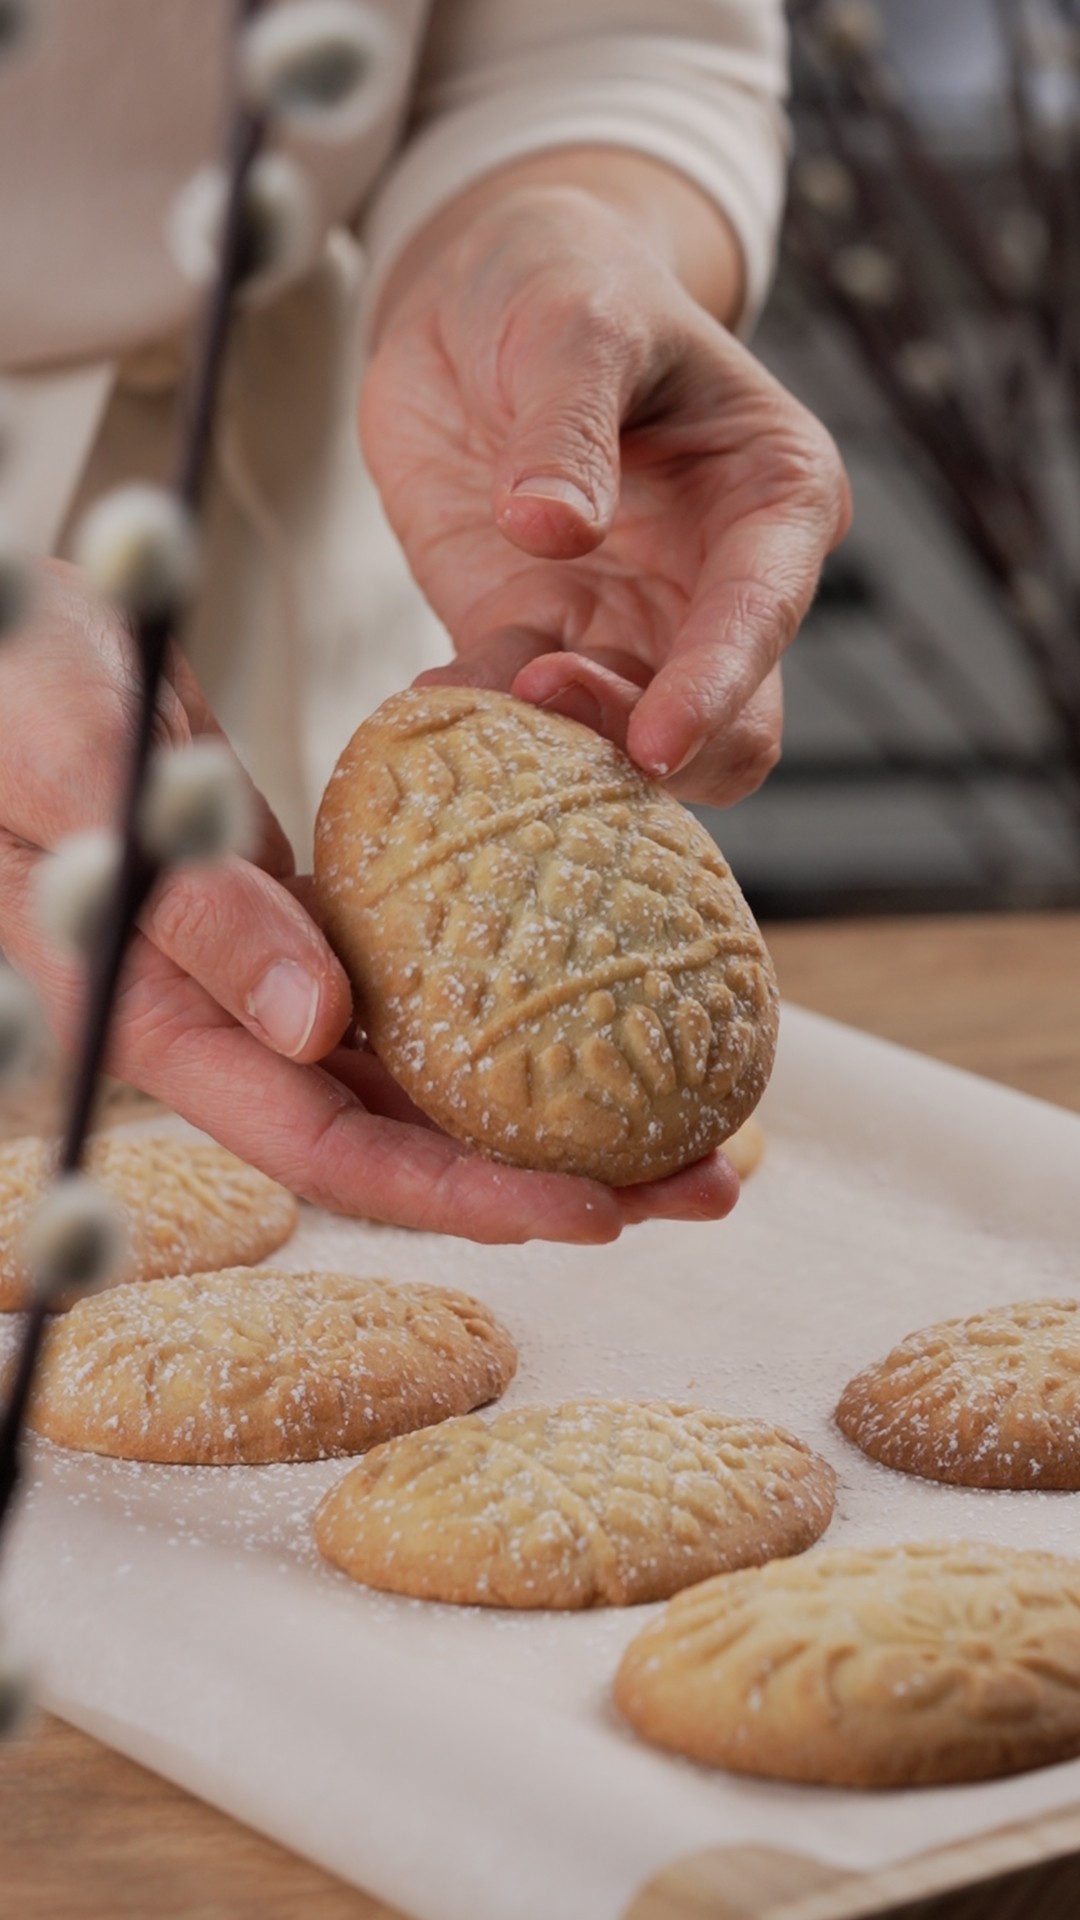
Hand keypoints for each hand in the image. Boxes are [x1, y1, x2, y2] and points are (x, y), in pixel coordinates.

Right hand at [0, 566, 737, 1240]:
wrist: (15, 647)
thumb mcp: (87, 781)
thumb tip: (318, 1027)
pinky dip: (514, 997)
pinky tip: (607, 992)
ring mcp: (273, 976)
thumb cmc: (20, 695)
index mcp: (167, 1025)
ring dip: (560, 1098)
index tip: (597, 1213)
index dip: (463, 1195)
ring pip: (433, 1067)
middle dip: (558, 1174)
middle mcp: (233, 1024)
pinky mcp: (308, 916)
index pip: (331, 1150)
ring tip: (698, 1110)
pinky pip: (427, 978)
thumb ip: (194, 911)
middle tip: (710, 1182)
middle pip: (410, 1136)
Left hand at [361, 177, 850, 805]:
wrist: (476, 296)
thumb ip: (568, 425)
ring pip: (625, 745)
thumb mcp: (574, 323)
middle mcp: (715, 584)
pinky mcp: (534, 637)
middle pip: (722, 724)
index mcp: (773, 499)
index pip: (764, 614)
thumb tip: (553, 528)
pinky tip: (427, 699)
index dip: (717, 687)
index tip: (660, 739)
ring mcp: (626, 625)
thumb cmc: (565, 285)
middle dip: (641, 738)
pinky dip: (478, 721)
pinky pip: (517, 715)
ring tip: (471, 695)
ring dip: (557, 746)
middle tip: (544, 694)